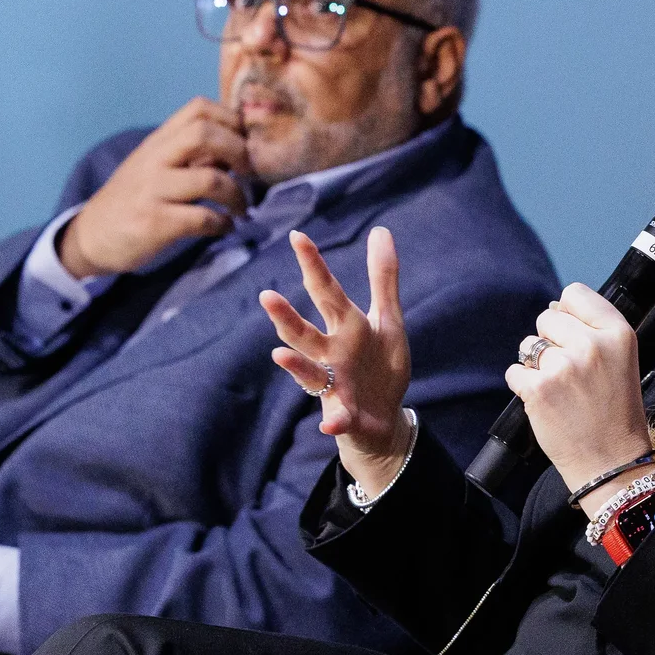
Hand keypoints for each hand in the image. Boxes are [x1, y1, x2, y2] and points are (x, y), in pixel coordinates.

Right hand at [58, 97, 251, 277]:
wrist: (91, 236)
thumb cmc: (132, 199)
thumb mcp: (155, 167)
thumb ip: (190, 154)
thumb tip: (238, 149)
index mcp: (158, 141)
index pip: (198, 108)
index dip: (232, 119)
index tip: (247, 142)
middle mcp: (154, 159)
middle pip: (204, 134)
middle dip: (239, 151)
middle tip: (250, 173)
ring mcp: (153, 190)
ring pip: (209, 179)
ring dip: (237, 195)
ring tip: (241, 208)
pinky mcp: (154, 222)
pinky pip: (201, 218)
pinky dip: (222, 223)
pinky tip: (225, 227)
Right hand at [259, 228, 415, 491]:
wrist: (383, 417)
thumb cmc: (379, 365)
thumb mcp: (387, 319)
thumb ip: (382, 278)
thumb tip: (381, 230)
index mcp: (345, 327)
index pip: (325, 292)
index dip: (313, 266)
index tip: (297, 237)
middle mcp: (331, 354)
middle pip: (305, 333)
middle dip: (286, 317)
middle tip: (266, 297)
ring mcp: (334, 386)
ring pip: (309, 373)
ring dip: (296, 365)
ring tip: (279, 355)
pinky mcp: (345, 415)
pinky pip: (337, 418)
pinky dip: (334, 421)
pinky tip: (328, 424)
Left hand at [506, 283, 654, 513]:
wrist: (610, 461)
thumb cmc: (615, 411)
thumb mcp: (621, 360)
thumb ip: (592, 330)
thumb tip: (553, 308)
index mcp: (618, 333)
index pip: (575, 294)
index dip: (568, 313)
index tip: (574, 335)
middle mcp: (591, 345)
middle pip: (548, 318)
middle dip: (551, 341)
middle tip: (570, 372)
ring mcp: (563, 367)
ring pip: (528, 345)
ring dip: (536, 364)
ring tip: (560, 390)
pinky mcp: (538, 389)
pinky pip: (515, 371)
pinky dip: (523, 386)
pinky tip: (545, 402)